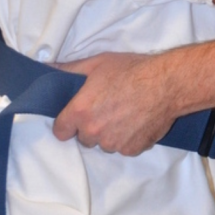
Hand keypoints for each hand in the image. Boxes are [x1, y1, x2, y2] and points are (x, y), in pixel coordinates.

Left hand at [52, 51, 174, 155]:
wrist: (167, 84)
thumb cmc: (132, 70)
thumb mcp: (97, 64)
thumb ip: (69, 70)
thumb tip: (48, 68)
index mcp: (81, 112)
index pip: (60, 131)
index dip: (67, 123)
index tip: (76, 117)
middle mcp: (94, 132)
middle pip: (84, 138)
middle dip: (91, 127)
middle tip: (106, 109)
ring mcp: (113, 143)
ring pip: (104, 144)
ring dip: (110, 134)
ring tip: (124, 114)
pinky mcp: (131, 149)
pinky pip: (123, 148)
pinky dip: (128, 139)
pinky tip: (136, 121)